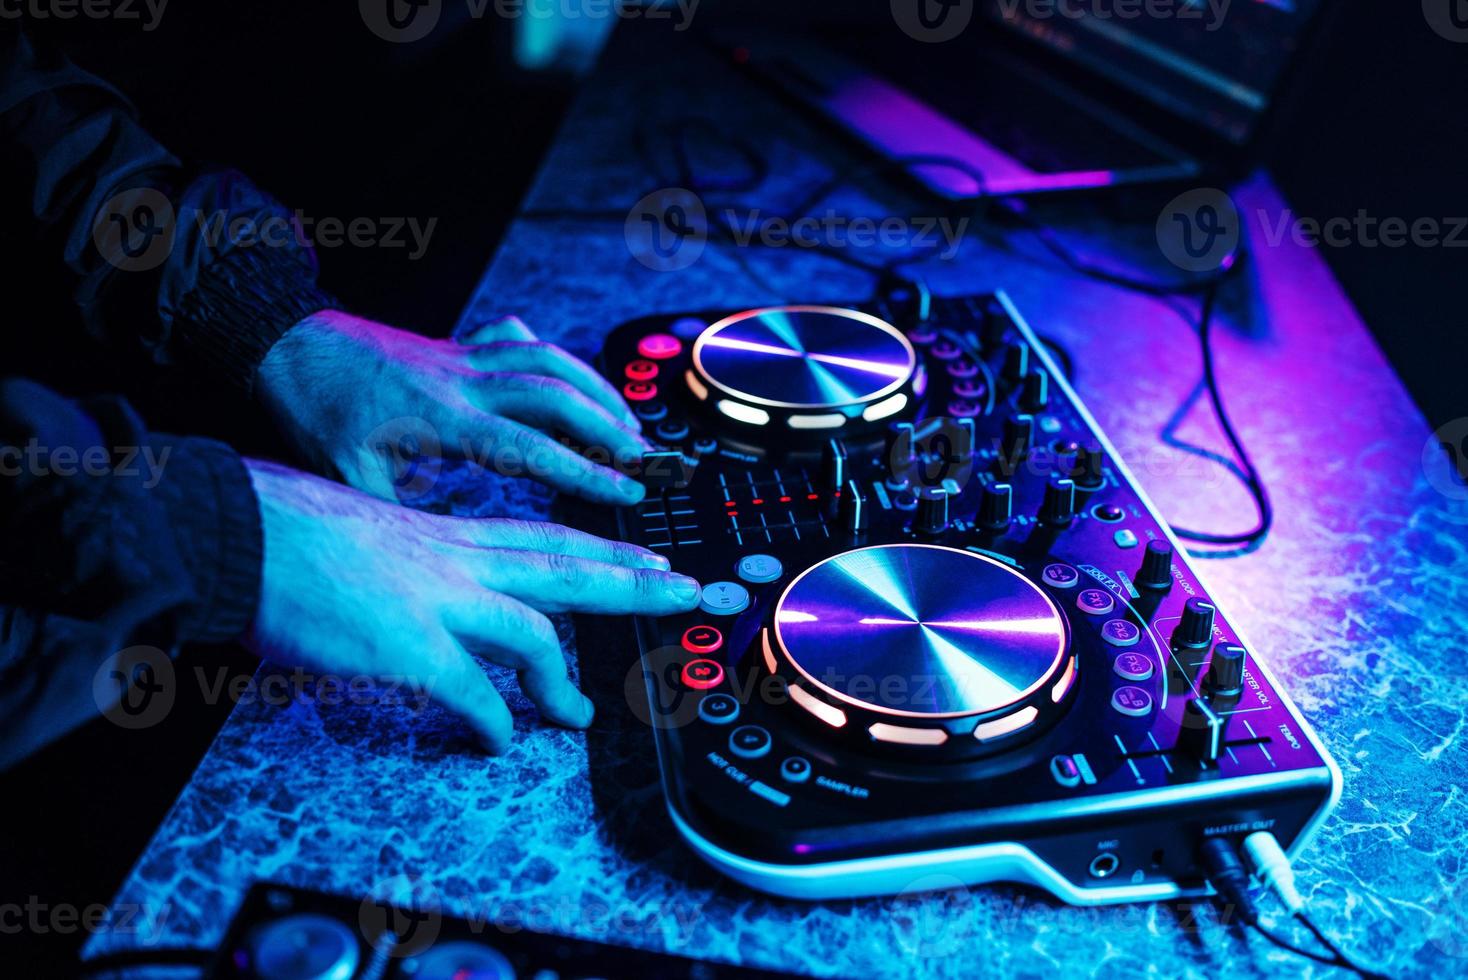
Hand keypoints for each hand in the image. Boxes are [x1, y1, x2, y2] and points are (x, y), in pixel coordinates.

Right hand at [245, 460, 699, 751]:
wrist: (242, 529)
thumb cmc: (294, 531)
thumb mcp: (375, 530)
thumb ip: (418, 555)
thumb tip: (430, 587)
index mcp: (451, 534)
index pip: (549, 537)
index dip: (606, 550)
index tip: (649, 558)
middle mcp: (458, 559)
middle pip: (570, 568)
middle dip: (638, 584)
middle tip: (694, 595)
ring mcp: (436, 599)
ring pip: (536, 628)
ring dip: (564, 679)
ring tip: (582, 714)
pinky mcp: (407, 645)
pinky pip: (472, 692)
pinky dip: (493, 720)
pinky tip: (495, 741)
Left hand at [256, 310, 649, 504]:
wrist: (288, 345)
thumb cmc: (316, 413)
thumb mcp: (349, 476)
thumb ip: (400, 514)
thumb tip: (441, 559)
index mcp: (441, 418)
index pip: (530, 447)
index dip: (584, 471)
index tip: (626, 491)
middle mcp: (464, 381)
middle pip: (558, 397)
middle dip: (611, 429)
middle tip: (649, 461)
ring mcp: (467, 358)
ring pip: (552, 362)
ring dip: (599, 392)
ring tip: (633, 426)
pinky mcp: (462, 346)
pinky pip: (526, 343)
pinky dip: (562, 361)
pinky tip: (580, 383)